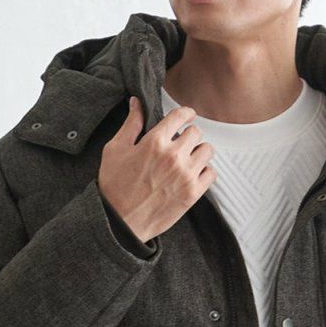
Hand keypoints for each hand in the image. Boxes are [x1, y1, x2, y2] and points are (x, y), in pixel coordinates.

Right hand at [98, 96, 216, 244]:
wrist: (120, 223)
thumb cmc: (114, 187)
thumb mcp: (115, 150)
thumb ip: (130, 124)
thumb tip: (137, 103)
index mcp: (154, 142)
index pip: (180, 116)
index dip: (185, 113)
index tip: (186, 116)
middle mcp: (173, 156)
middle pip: (196, 132)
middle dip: (188, 135)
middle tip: (181, 143)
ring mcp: (185, 175)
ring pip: (207, 150)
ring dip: (198, 152)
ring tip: (187, 158)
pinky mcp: (192, 193)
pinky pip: (211, 173)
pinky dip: (204, 171)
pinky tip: (192, 174)